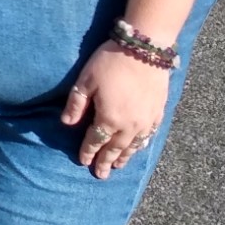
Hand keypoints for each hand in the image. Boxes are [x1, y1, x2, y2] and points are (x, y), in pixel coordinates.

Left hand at [61, 42, 171, 179]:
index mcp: (109, 118)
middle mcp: (129, 125)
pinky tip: (138, 147)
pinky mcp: (158, 112)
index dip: (88, 152)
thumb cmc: (111, 62)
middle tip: (101, 175)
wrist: (145, 49)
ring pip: (134, 146)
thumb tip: (66, 124)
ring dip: (125, 157)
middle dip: (106, 162)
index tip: (83, 162)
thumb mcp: (86, 80)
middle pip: (115, 149)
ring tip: (118, 166)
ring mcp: (146, 121)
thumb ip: (76, 104)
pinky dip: (142, 145)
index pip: (96, 141)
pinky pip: (149, 136)